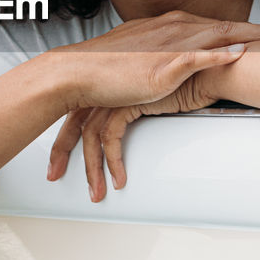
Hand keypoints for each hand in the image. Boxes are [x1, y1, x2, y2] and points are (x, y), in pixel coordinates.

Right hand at [47, 10, 259, 112]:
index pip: (213, 24)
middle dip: (256, 29)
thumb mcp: (139, 56)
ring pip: (217, 36)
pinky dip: (218, 54)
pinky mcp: (161, 65)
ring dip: (248, 37)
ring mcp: (167, 44)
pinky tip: (237, 54)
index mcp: (167, 26)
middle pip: (224, 26)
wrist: (78, 71)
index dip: (241, 27)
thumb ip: (163, 57)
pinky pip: (195, 57)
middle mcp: (171, 28)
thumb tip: (178, 63)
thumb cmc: (104, 67)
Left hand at [48, 70, 221, 201]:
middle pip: (74, 120)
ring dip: (92, 168)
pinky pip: (111, 139)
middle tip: (55, 173)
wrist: (205, 67)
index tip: (58, 156)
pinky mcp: (127, 102)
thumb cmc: (184, 78)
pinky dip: (113, 161)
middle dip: (61, 150)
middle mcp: (106, 84)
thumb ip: (137, 102)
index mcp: (107, 79)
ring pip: (90, 135)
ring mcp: (114, 92)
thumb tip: (127, 122)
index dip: (64, 135)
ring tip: (97, 191)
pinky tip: (120, 178)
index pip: (75, 109)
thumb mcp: (153, 93)